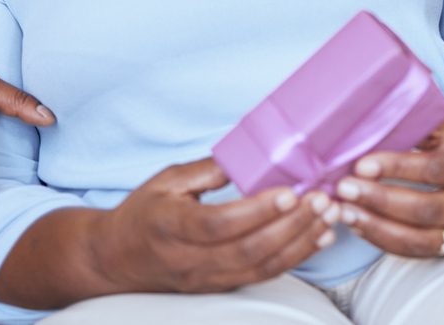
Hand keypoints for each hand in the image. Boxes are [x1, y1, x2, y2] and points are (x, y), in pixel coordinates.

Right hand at [99, 159, 339, 293]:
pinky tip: (318, 237)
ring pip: (261, 267)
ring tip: (329, 217)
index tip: (289, 192)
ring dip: (301, 242)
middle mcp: (189, 259)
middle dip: (292, 225)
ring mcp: (205, 279)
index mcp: (170, 226)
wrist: (114, 260)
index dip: (257, 210)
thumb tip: (247, 155)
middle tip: (322, 200)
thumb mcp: (165, 181)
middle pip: (248, 249)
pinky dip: (295, 257)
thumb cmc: (142, 214)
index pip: (219, 224)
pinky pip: (262, 275)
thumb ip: (206, 171)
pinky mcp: (219, 287)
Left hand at [332, 116, 443, 257]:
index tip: (362, 164)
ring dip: (377, 227)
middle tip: (345, 189)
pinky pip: (416, 251)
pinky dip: (384, 240)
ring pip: (419, 238)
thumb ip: (421, 124)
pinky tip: (358, 225)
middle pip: (426, 209)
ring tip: (345, 212)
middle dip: (381, 200)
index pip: (435, 169)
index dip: (397, 168)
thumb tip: (376, 115)